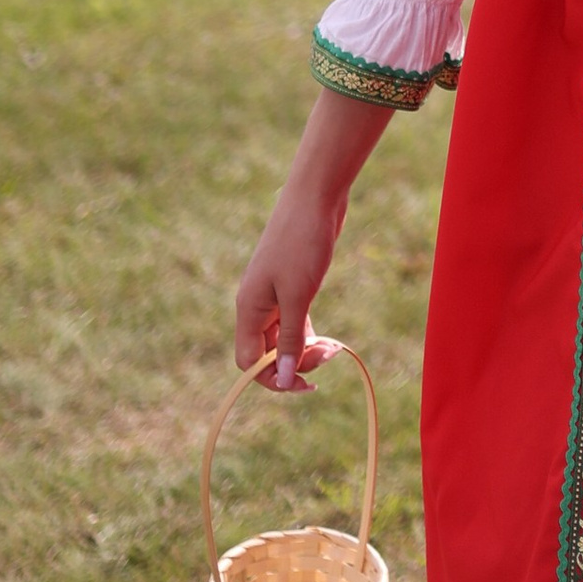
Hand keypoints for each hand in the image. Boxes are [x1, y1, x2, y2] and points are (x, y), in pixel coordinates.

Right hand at [233, 91, 390, 390]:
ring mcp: (273, 296)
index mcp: (248, 309)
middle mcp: (256, 306)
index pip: (247, 362)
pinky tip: (331, 341)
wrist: (315, 198)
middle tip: (328, 355)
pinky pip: (294, 324)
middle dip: (294, 364)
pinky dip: (310, 334)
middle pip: (266, 354)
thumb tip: (282, 379)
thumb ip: (290, 339)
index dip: (270, 379)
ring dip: (306, 351)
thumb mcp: (298, 296)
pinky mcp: (291, 287)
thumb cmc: (302, 243)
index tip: (302, 383)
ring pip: (283, 340)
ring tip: (334, 348)